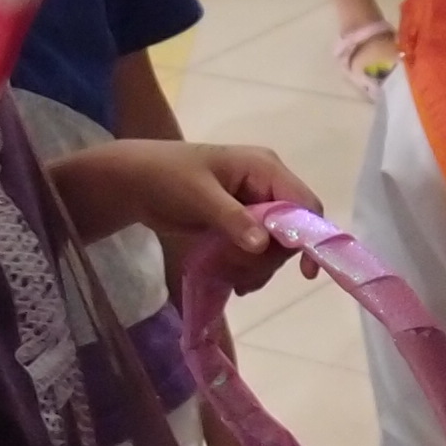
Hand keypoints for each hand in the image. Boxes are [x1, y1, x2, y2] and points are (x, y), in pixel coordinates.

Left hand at [47, 137, 314, 283]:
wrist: (135, 182)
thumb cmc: (166, 177)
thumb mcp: (198, 196)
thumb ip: (232, 218)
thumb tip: (264, 243)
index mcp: (264, 168)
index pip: (305, 204)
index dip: (311, 236)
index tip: (305, 272)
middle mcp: (267, 185)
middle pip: (294, 231)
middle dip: (270, 257)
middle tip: (240, 271)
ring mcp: (255, 205)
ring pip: (277, 247)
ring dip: (257, 267)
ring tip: (229, 275)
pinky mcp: (241, 223)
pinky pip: (259, 251)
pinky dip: (248, 268)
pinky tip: (231, 278)